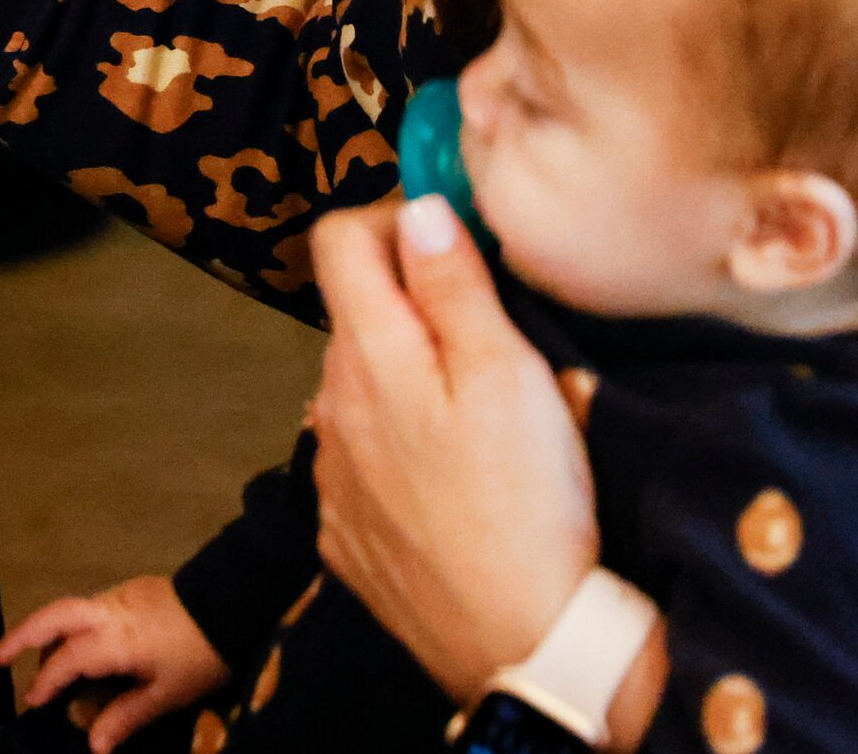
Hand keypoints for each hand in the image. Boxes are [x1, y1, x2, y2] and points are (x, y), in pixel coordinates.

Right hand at [0, 576, 226, 752]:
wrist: (234, 601)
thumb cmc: (202, 654)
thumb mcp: (168, 694)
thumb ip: (127, 715)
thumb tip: (94, 745)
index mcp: (114, 638)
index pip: (66, 659)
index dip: (46, 680)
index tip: (31, 700)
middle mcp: (108, 611)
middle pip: (53, 616)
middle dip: (21, 635)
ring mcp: (119, 596)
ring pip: (70, 609)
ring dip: (48, 631)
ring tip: (40, 661)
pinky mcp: (132, 590)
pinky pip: (91, 607)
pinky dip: (74, 626)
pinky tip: (81, 645)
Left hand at [309, 198, 598, 702]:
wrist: (520, 647)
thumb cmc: (528, 501)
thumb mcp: (508, 374)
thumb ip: (454, 285)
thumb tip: (418, 210)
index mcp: (367, 354)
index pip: (337, 240)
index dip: (393, 221)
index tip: (453, 245)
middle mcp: (329, 405)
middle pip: (353, 315)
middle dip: (410, 305)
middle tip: (489, 335)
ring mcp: (331, 472)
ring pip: (357, 389)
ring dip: (404, 380)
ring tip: (479, 418)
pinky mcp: (343, 529)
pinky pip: (361, 459)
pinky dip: (398, 449)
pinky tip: (453, 481)